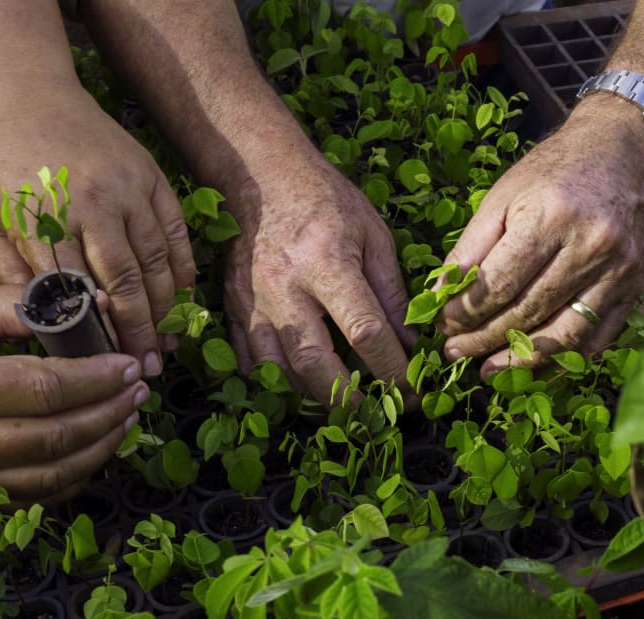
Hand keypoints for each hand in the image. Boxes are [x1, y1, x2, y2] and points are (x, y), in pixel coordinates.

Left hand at [0, 73, 194, 376]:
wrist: (26, 90)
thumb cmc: (0, 158)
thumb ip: (15, 271)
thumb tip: (42, 325)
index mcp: (47, 218)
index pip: (78, 290)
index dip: (97, 332)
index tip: (106, 365)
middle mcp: (94, 203)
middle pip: (125, 281)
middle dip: (139, 329)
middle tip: (148, 365)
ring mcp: (129, 188)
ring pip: (157, 260)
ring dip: (164, 305)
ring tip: (164, 338)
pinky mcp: (151, 176)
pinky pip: (176, 230)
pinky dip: (182, 265)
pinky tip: (180, 293)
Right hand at [0, 286, 148, 503]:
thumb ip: (23, 307)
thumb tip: (91, 303)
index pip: (46, 389)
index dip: (96, 380)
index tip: (128, 366)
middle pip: (58, 436)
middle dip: (109, 412)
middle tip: (138, 390)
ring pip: (54, 474)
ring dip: (102, 446)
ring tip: (126, 416)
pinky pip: (37, 497)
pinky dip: (75, 476)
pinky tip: (97, 448)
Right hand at [221, 143, 413, 403]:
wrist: (260, 178)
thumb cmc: (327, 202)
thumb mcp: (374, 236)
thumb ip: (392, 292)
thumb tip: (410, 345)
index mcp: (327, 264)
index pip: (365, 332)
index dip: (391, 370)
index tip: (411, 392)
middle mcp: (285, 289)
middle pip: (315, 364)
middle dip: (350, 400)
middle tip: (378, 415)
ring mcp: (252, 302)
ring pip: (278, 372)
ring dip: (314, 400)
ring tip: (344, 411)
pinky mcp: (232, 310)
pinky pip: (250, 364)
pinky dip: (278, 385)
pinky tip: (303, 391)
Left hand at [438, 94, 643, 376]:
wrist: (620, 149)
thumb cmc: (552, 170)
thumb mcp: (502, 195)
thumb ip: (470, 248)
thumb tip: (439, 298)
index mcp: (549, 217)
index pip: (499, 284)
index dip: (466, 313)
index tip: (442, 326)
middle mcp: (588, 246)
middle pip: (528, 312)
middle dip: (485, 340)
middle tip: (455, 354)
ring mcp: (617, 270)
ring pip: (563, 334)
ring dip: (521, 361)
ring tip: (489, 372)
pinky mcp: (633, 287)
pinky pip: (596, 338)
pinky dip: (563, 360)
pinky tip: (533, 368)